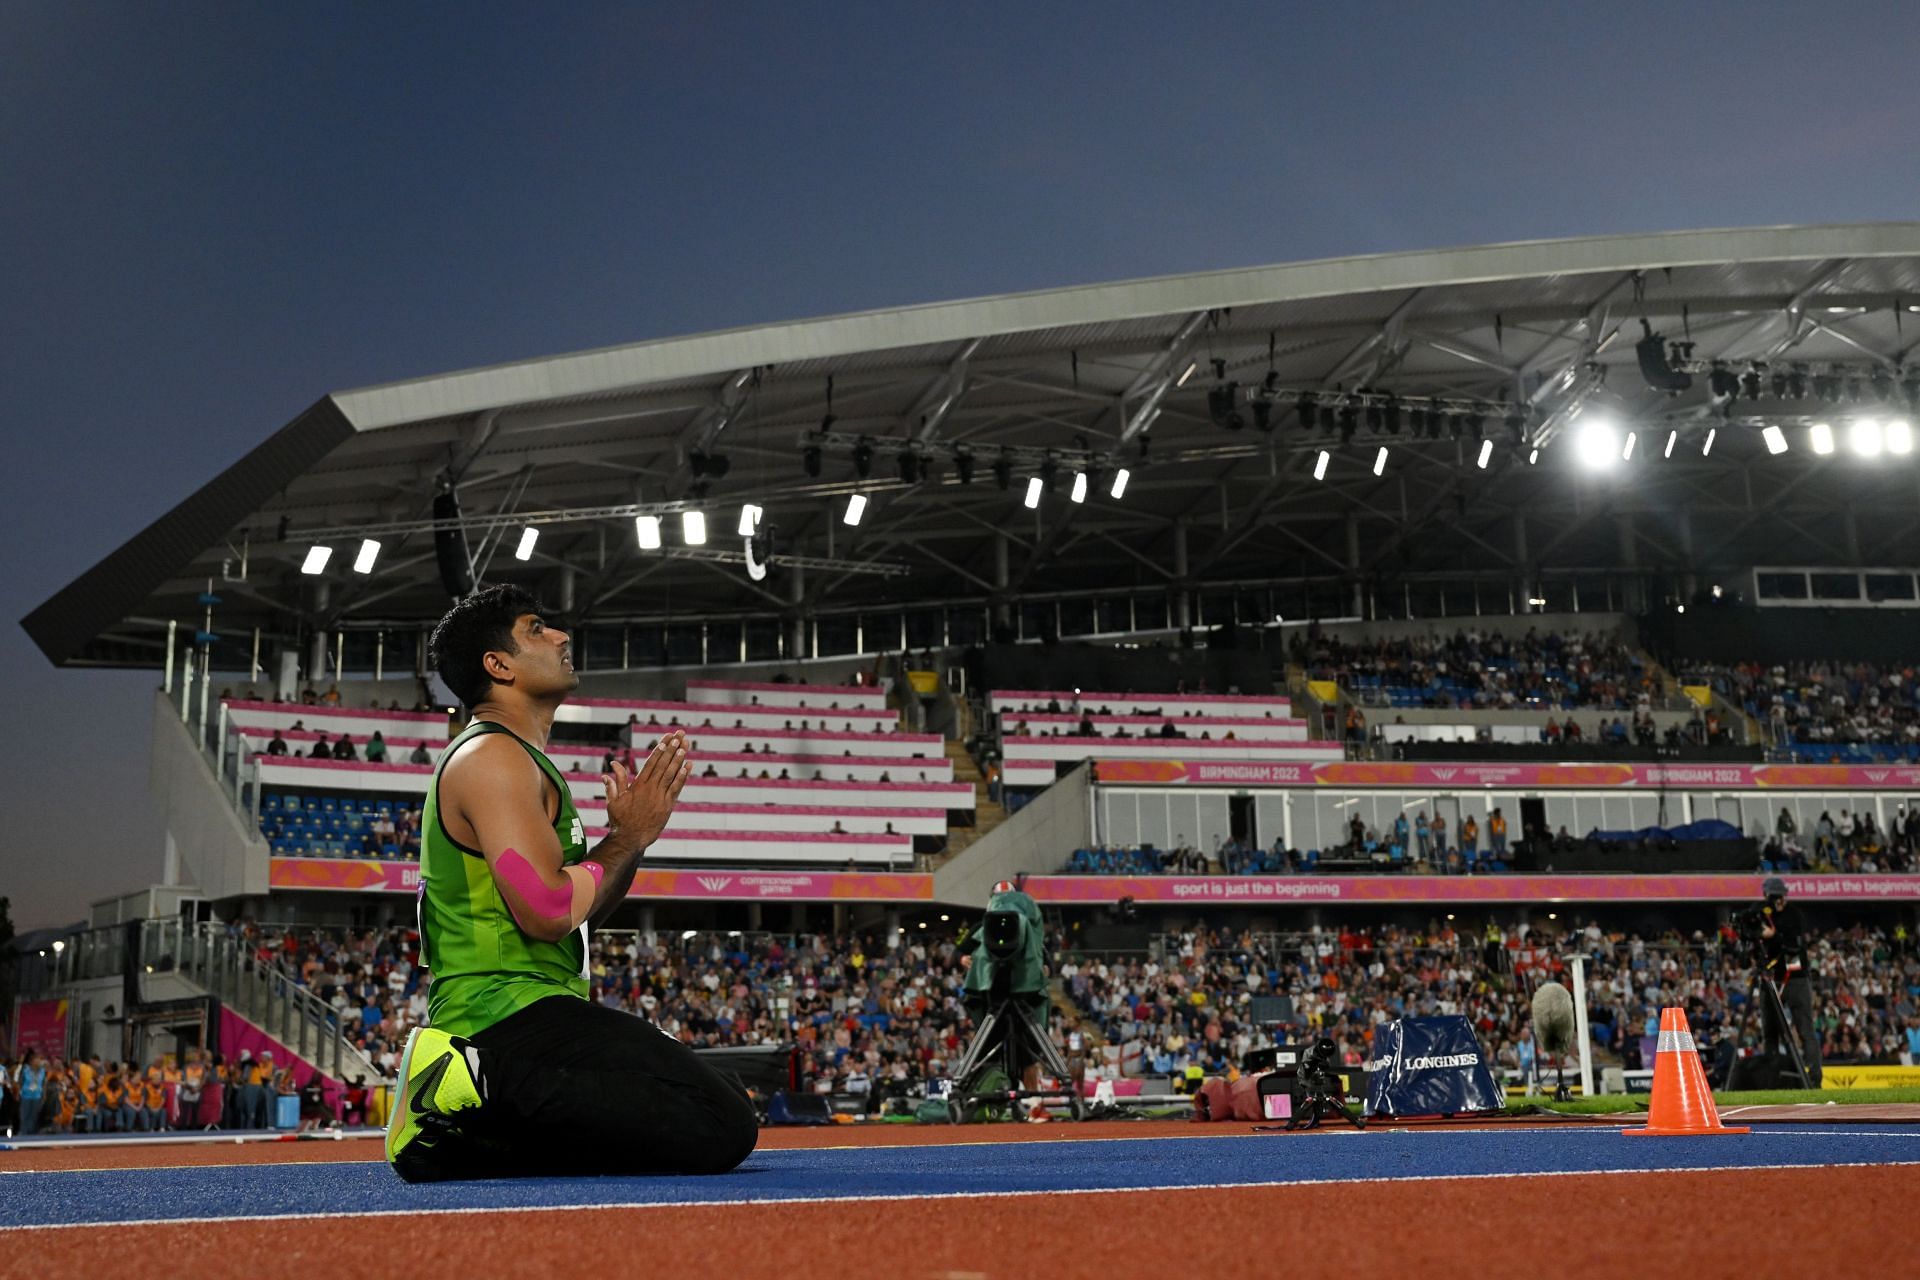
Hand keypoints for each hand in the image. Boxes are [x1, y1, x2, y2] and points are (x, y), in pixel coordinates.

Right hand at [602, 729, 690, 851]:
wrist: (630, 839)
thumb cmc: (620, 820)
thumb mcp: (614, 800)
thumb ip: (616, 782)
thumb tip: (613, 764)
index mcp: (637, 785)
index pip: (651, 763)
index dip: (660, 749)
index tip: (666, 738)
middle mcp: (650, 789)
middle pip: (663, 764)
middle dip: (671, 748)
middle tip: (679, 735)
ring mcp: (660, 797)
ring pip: (671, 773)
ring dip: (678, 758)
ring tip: (685, 745)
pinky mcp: (667, 806)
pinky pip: (677, 788)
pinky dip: (683, 776)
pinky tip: (689, 765)